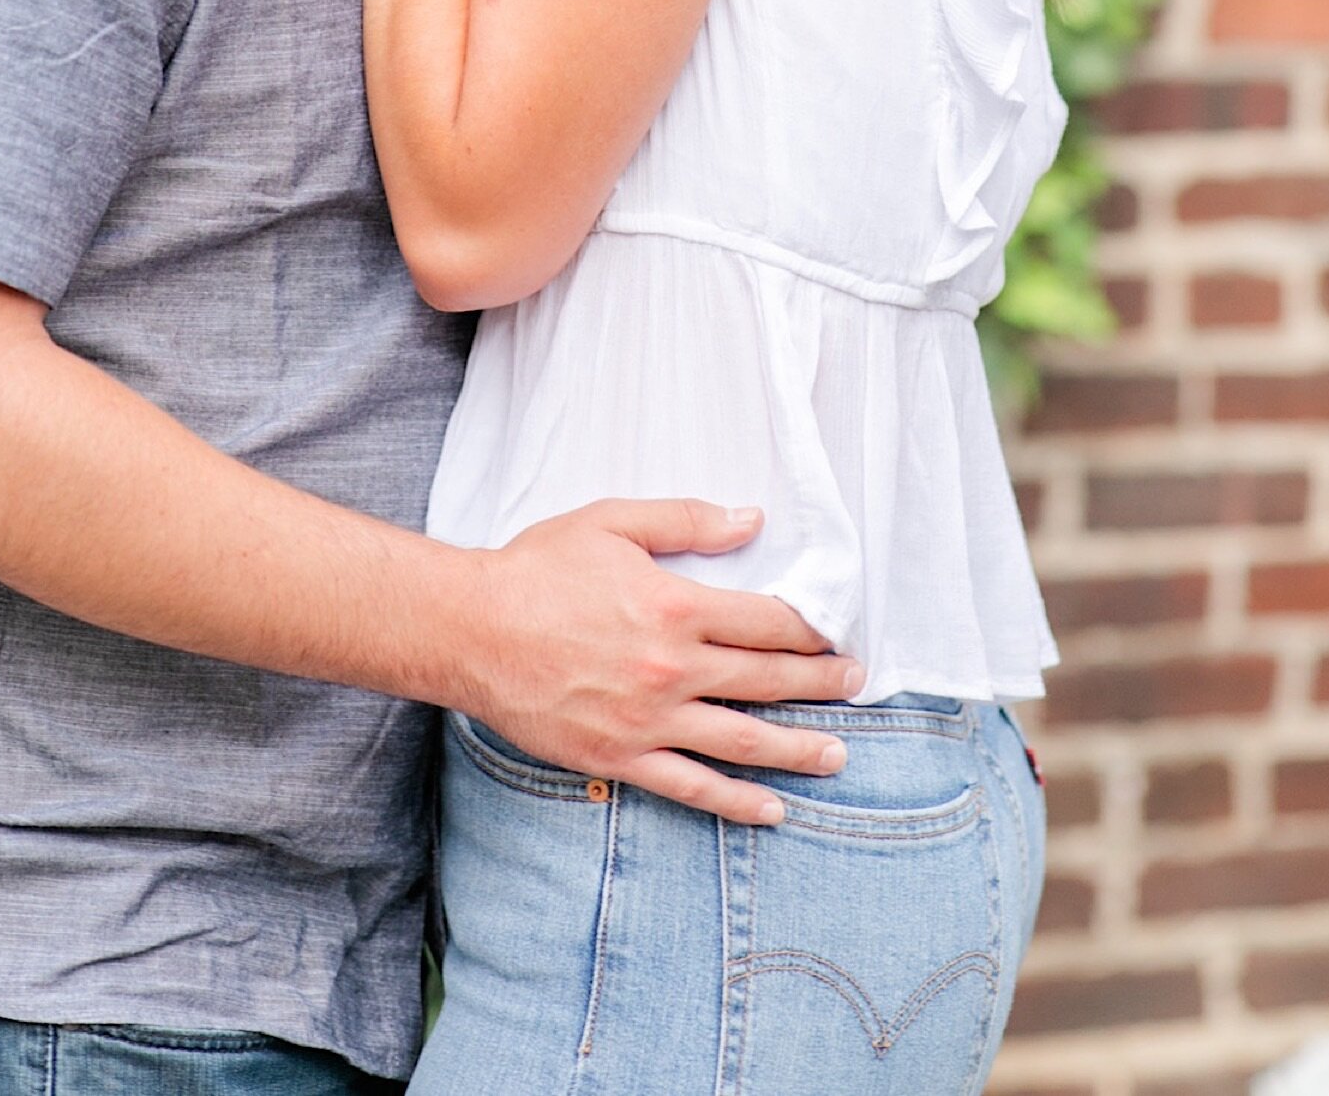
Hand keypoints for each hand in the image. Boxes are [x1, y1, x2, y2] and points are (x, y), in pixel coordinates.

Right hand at [453, 500, 862, 826]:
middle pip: (767, 680)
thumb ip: (687, 521)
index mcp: (675, 606)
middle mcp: (672, 668)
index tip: (837, 633)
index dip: (810, 629)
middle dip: (820, 683)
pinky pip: (692, 787)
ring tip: (838, 754)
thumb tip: (752, 519)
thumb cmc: (537, 568)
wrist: (471, 629)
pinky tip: (774, 810)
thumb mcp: (613, 522)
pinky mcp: (621, 757)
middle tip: (857, 684)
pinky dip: (737, 802)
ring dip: (797, 748)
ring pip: (742, 740)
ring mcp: (649, 719)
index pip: (766, 622)